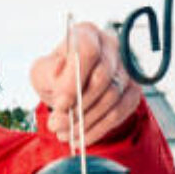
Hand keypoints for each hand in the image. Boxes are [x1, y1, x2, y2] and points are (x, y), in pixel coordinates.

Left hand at [29, 22, 141, 145]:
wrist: (70, 91)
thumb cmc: (55, 77)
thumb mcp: (42, 73)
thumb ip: (48, 74)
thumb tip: (61, 81)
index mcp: (87, 34)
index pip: (88, 51)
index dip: (74, 80)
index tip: (60, 104)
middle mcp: (111, 47)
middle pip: (103, 78)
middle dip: (79, 107)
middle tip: (57, 124)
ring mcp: (125, 69)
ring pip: (112, 98)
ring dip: (85, 121)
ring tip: (64, 134)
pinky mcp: (132, 91)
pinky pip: (120, 113)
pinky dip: (98, 130)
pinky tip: (80, 138)